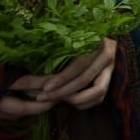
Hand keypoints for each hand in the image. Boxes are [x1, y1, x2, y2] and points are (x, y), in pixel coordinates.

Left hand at [0, 38, 117, 118]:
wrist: (101, 37)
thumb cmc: (78, 36)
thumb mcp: (69, 37)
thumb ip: (55, 50)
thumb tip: (28, 69)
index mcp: (96, 41)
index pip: (80, 64)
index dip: (62, 78)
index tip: (45, 87)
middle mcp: (106, 55)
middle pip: (85, 79)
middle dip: (62, 92)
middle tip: (42, 97)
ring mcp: (111, 67)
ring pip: (98, 92)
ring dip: (75, 100)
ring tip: (57, 99)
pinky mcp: (111, 79)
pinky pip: (99, 98)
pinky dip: (84, 104)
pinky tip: (69, 101)